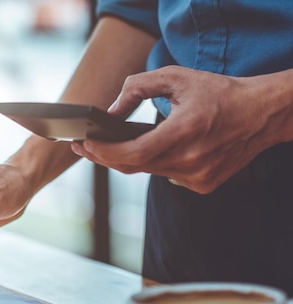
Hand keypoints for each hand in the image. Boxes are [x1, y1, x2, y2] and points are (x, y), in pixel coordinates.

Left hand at [72, 66, 284, 193]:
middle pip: (135, 165)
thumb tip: (110, 111)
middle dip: (104, 156)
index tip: (84, 142)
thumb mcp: (176, 77)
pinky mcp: (203, 185)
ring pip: (149, 171)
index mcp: (187, 130)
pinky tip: (151, 151)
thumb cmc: (217, 92)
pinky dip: (155, 163)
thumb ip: (138, 87)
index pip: (135, 152)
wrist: (261, 114)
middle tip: (84, 146)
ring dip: (128, 159)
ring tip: (108, 146)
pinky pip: (166, 176)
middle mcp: (192, 159)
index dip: (105, 151)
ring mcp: (198, 176)